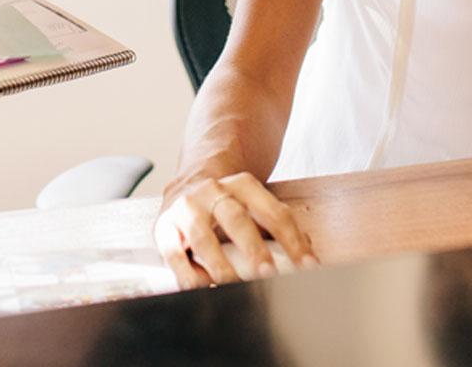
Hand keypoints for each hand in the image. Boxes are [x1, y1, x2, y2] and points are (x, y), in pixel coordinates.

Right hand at [154, 170, 315, 289]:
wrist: (188, 182)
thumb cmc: (227, 202)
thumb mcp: (251, 203)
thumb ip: (273, 224)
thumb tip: (305, 250)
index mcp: (244, 184)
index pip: (274, 212)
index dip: (292, 240)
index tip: (307, 266)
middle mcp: (214, 191)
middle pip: (238, 220)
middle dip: (254, 249)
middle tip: (269, 274)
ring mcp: (187, 208)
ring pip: (204, 239)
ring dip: (221, 267)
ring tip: (234, 288)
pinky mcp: (164, 227)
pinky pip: (175, 255)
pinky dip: (189, 276)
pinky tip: (202, 290)